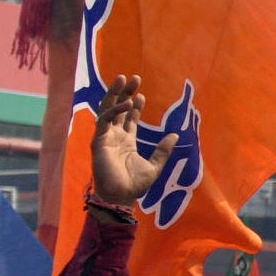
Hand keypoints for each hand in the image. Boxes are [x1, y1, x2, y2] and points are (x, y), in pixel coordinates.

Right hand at [85, 75, 177, 210]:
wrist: (121, 197)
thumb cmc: (135, 185)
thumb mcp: (155, 166)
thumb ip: (163, 150)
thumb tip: (175, 135)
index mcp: (126, 141)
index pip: (128, 118)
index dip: (134, 105)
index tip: (141, 94)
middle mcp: (114, 136)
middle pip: (117, 108)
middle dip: (124, 93)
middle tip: (134, 78)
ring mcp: (105, 137)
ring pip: (107, 109)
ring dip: (115, 94)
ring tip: (124, 79)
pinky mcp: (99, 141)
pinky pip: (104, 121)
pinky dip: (114, 111)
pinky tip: (126, 104)